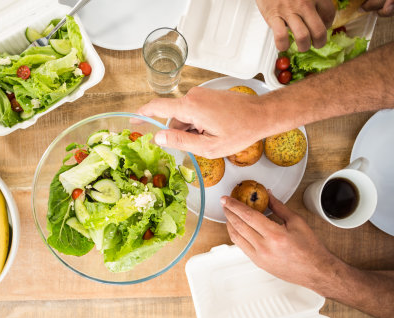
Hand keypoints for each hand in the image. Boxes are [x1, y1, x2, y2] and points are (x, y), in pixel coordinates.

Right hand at [137, 87, 276, 157]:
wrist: (262, 114)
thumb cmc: (240, 131)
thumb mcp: (209, 146)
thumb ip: (181, 141)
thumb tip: (159, 138)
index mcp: (190, 107)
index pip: (156, 107)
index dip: (141, 114)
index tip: (131, 121)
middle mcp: (193, 96)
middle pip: (173, 117)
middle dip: (179, 133)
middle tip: (198, 147)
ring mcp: (201, 95)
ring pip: (184, 116)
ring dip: (191, 130)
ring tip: (211, 140)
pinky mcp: (208, 96)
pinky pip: (194, 111)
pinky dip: (197, 124)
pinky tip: (213, 132)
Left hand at [221, 191, 341, 289]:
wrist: (315, 271)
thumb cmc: (310, 248)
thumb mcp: (296, 222)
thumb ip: (279, 207)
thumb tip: (267, 195)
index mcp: (275, 235)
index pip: (248, 216)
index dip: (234, 206)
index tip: (226, 199)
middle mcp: (264, 247)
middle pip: (239, 226)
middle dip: (229, 213)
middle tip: (225, 204)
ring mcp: (260, 257)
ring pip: (237, 238)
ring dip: (230, 224)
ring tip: (229, 215)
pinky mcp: (258, 263)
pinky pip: (242, 247)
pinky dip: (237, 235)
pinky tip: (237, 229)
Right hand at [255, 0, 335, 51]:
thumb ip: (311, 1)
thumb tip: (316, 16)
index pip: (329, 14)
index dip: (328, 25)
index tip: (323, 28)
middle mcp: (304, 3)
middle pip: (319, 30)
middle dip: (320, 42)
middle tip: (316, 44)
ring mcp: (288, 10)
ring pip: (302, 36)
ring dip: (304, 46)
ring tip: (302, 46)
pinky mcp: (273, 15)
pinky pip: (281, 36)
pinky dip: (283, 45)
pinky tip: (283, 45)